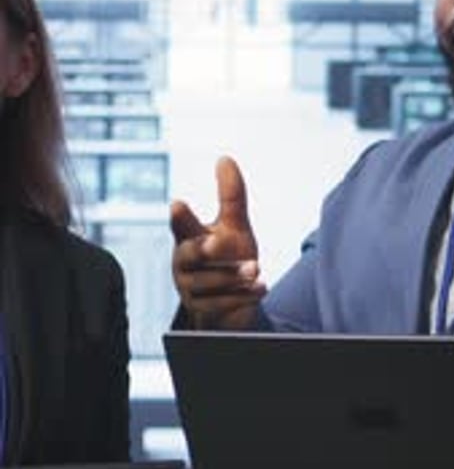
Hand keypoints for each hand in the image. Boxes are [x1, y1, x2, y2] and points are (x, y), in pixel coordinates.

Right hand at [170, 155, 266, 329]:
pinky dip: (242, 296)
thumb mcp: (235, 226)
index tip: (178, 204)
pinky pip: (220, 303)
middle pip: (187, 255)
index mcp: (189, 238)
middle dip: (202, 249)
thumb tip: (224, 158)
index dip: (180, 217)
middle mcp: (184, 263)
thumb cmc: (229, 257)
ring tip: (256, 269)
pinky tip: (261, 288)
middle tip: (216, 242)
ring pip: (206, 282)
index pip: (181, 225)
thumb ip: (231, 196)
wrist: (234, 300)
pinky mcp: (202, 310)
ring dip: (233, 276)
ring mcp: (190, 288)